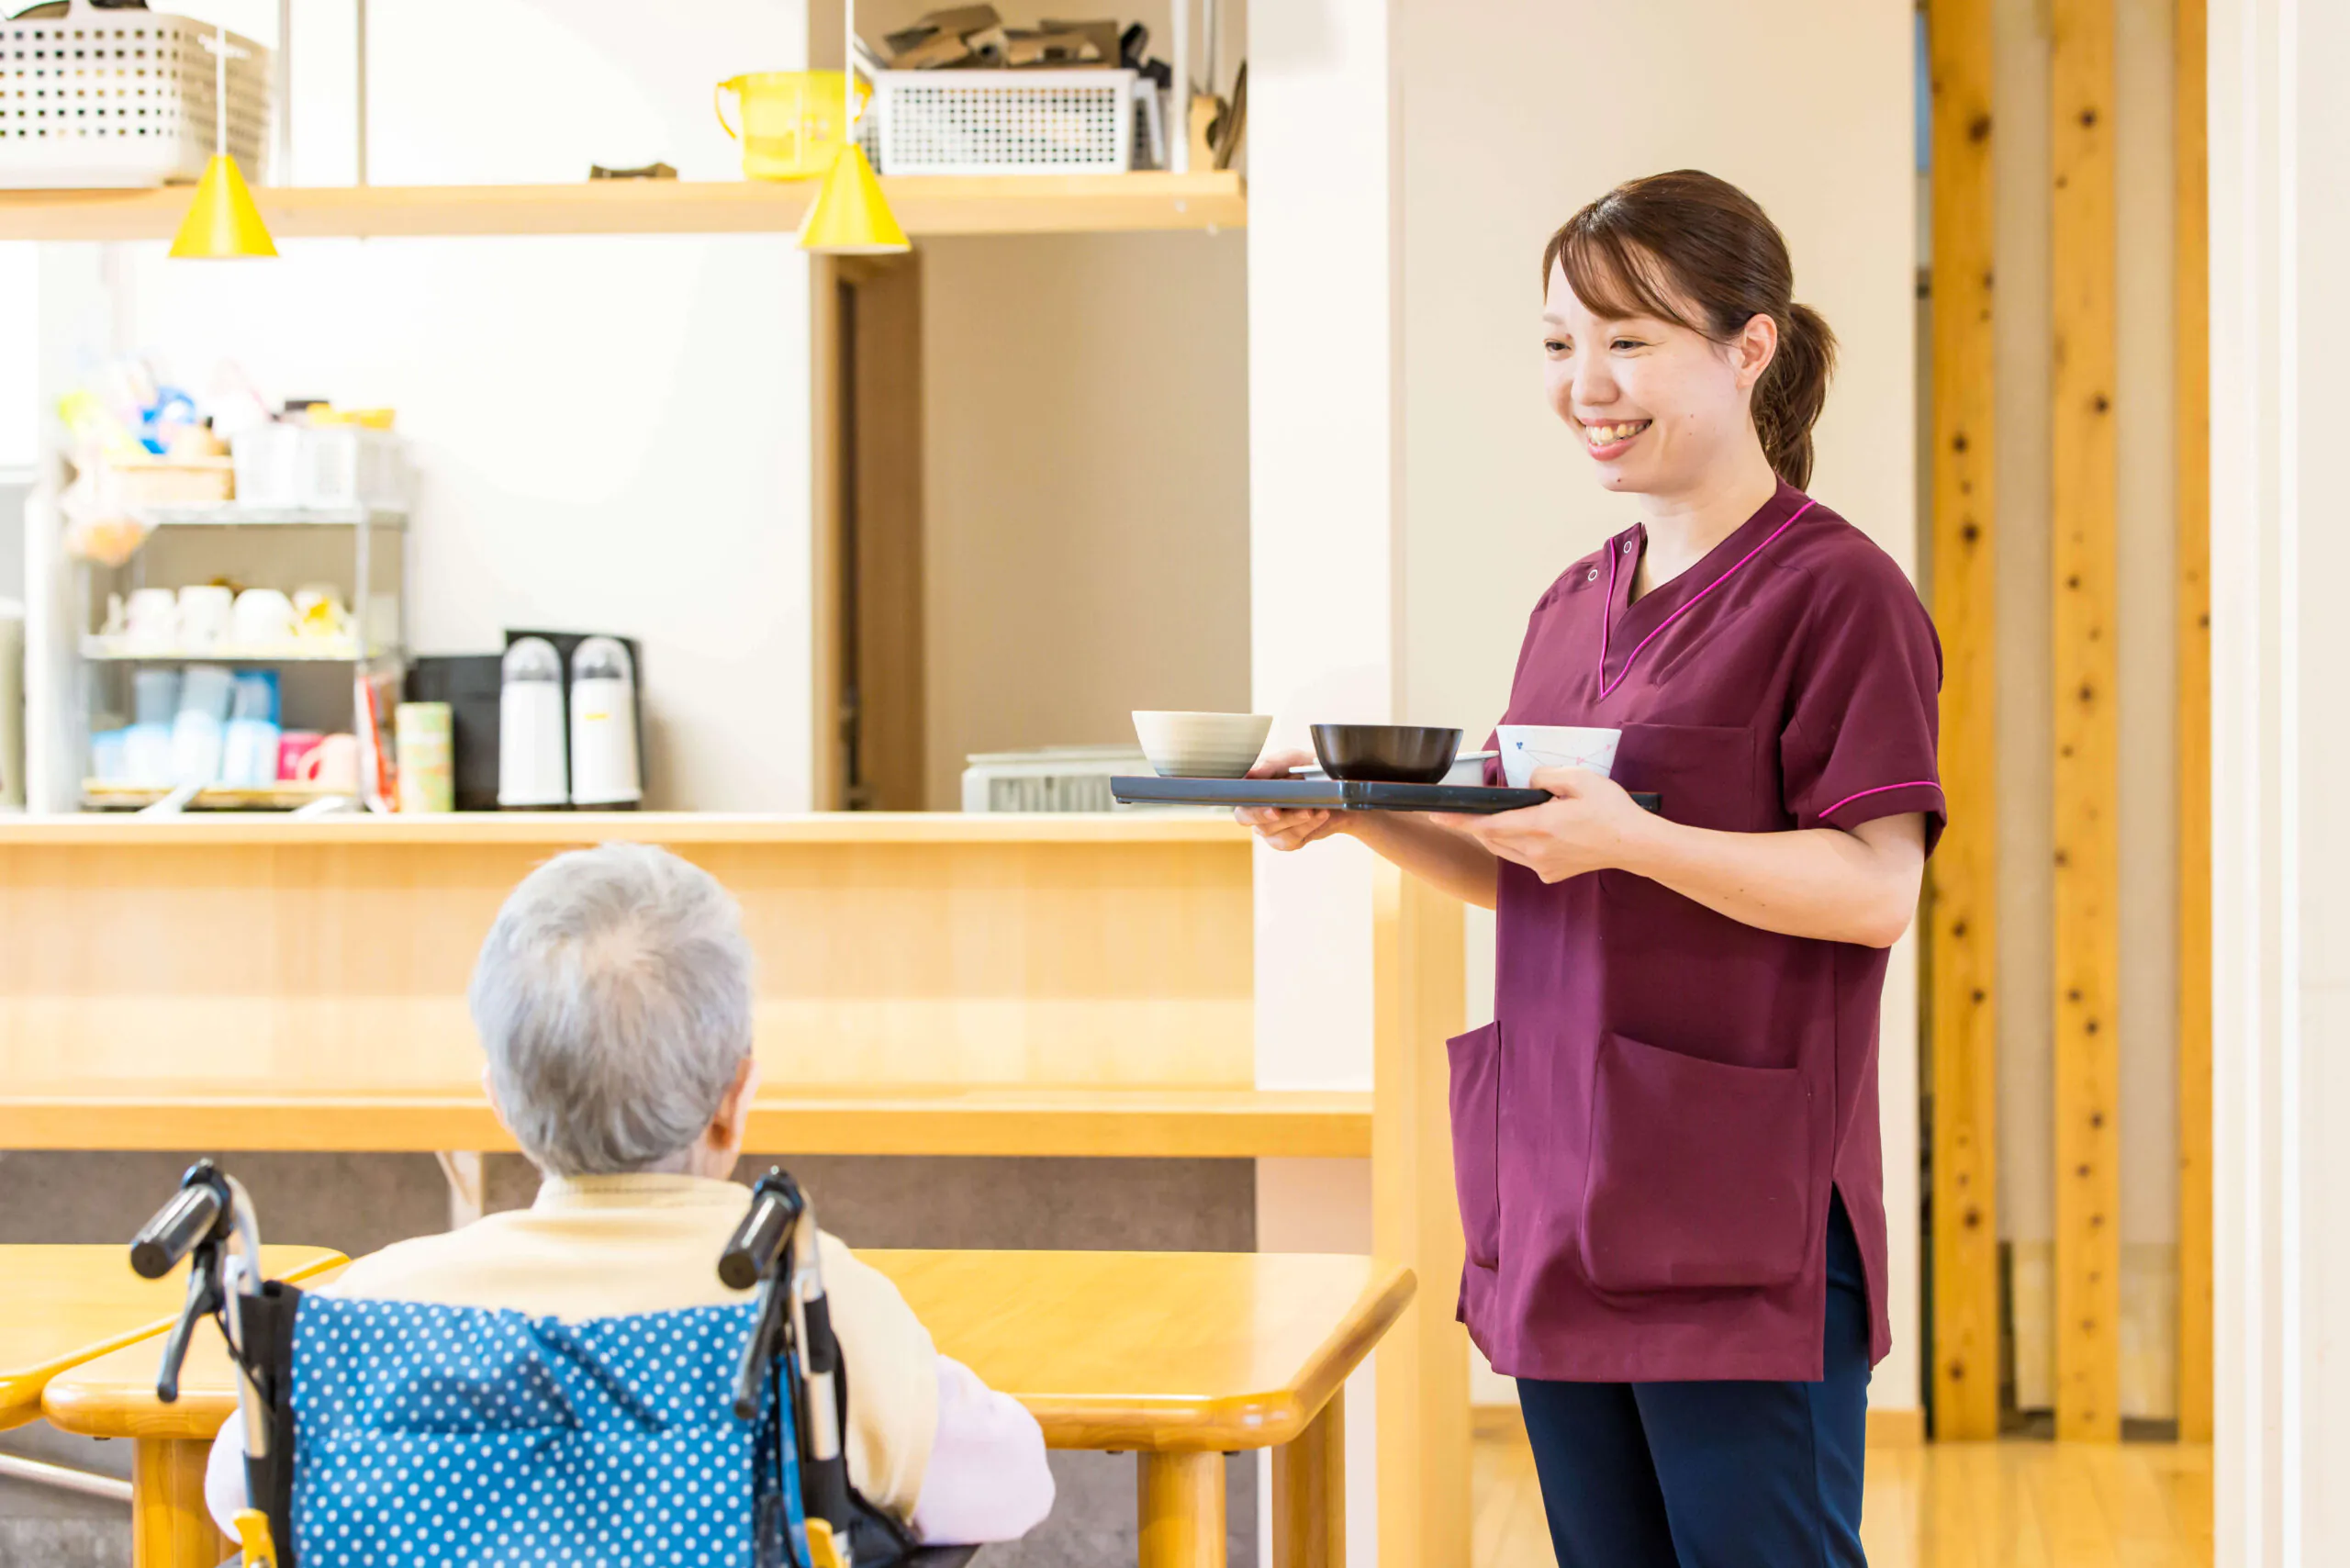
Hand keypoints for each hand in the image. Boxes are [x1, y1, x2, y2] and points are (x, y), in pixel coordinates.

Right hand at [1234, 748, 1350, 851]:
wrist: (1336, 791)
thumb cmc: (1308, 771)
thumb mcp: (1292, 760)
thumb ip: (1271, 765)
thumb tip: (1251, 773)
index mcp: (1252, 789)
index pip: (1239, 799)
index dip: (1250, 803)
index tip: (1268, 804)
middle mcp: (1256, 811)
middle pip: (1247, 818)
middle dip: (1265, 815)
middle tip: (1280, 810)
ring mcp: (1270, 828)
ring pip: (1271, 831)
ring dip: (1294, 819)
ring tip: (1313, 808)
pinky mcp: (1287, 841)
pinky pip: (1290, 839)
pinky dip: (1308, 827)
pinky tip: (1321, 814)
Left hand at [1431, 766, 1650, 883]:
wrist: (1634, 845)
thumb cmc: (1610, 810)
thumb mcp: (1579, 778)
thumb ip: (1545, 776)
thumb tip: (1528, 782)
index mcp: (1539, 826)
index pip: (1487, 824)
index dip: (1459, 821)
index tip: (1436, 816)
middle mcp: (1535, 850)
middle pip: (1492, 838)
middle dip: (1475, 825)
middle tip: (1461, 811)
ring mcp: (1542, 866)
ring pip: (1504, 850)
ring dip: (1495, 835)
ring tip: (1493, 818)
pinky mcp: (1551, 874)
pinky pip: (1522, 858)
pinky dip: (1516, 844)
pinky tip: (1529, 832)